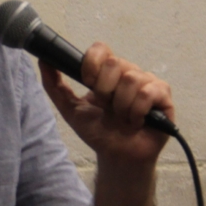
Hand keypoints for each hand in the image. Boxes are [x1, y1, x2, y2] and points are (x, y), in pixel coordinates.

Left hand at [39, 43, 169, 165]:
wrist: (117, 156)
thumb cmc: (98, 132)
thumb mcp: (70, 109)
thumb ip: (54, 85)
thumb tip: (42, 60)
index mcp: (108, 72)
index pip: (101, 49)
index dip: (92, 63)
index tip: (87, 82)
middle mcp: (129, 72)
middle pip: (115, 63)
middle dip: (105, 91)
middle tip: (107, 108)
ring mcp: (148, 83)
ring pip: (131, 79)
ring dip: (121, 106)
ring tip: (122, 119)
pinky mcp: (163, 97)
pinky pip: (148, 93)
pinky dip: (137, 111)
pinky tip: (136, 122)